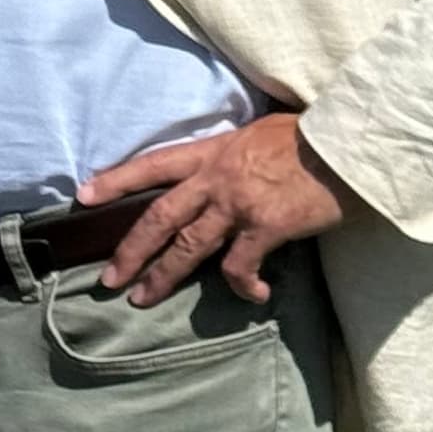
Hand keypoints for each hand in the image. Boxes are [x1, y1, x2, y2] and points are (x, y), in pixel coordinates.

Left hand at [88, 113, 349, 306]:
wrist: (348, 143)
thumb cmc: (310, 136)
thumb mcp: (258, 133)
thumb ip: (233, 155)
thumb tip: (225, 167)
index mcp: (211, 153)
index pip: (152, 165)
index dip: (115, 180)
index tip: (84, 197)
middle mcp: (215, 179)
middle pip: (159, 217)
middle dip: (130, 249)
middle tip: (109, 278)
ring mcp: (238, 204)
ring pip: (188, 247)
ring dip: (163, 276)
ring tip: (143, 298)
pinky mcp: (266, 227)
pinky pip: (241, 266)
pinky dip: (242, 286)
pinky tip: (252, 297)